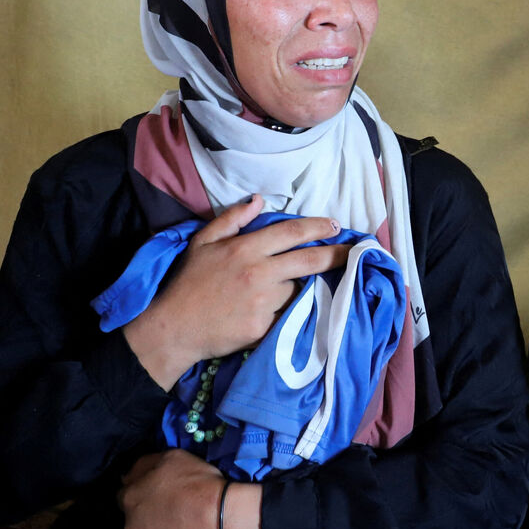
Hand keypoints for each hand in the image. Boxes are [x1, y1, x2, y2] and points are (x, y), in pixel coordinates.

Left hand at [119, 449, 224, 528]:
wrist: (221, 520)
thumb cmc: (197, 485)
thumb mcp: (172, 457)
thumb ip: (145, 464)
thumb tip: (130, 474)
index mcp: (130, 499)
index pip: (125, 495)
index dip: (142, 492)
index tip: (159, 492)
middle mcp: (131, 528)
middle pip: (135, 521)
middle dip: (149, 515)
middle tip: (175, 510)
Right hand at [124, 195, 349, 388]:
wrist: (173, 328)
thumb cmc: (187, 283)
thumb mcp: (201, 243)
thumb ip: (231, 219)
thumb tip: (258, 200)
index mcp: (245, 249)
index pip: (291, 232)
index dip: (318, 227)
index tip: (336, 225)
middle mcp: (259, 273)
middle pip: (309, 260)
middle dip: (337, 254)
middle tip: (355, 252)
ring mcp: (263, 302)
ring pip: (297, 290)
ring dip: (300, 288)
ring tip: (294, 289)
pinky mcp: (264, 328)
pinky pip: (286, 316)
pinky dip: (288, 312)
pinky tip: (282, 312)